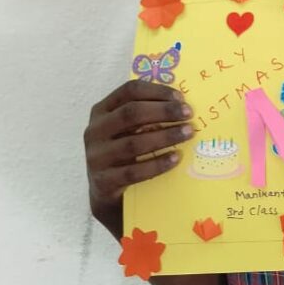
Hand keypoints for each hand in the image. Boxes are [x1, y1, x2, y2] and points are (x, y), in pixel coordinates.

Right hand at [83, 80, 194, 232]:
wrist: (106, 193)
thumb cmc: (124, 153)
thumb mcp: (128, 130)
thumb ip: (146, 115)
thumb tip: (182, 103)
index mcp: (101, 111)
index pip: (128, 91)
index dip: (156, 91)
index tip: (180, 97)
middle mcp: (95, 131)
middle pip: (130, 113)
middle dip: (163, 111)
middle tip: (188, 114)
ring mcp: (96, 157)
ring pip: (133, 143)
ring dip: (165, 136)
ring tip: (188, 133)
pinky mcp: (103, 181)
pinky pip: (133, 171)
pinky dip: (157, 164)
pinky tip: (176, 158)